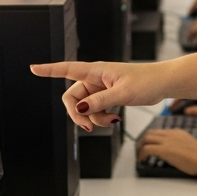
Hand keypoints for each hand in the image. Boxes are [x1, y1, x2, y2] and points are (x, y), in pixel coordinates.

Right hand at [31, 61, 166, 131]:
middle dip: (78, 114)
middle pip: (73, 97)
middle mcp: (95, 79)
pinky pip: (95, 110)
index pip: (67, 69)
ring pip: (85, 107)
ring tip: (111, 120)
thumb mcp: (122, 93)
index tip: (34, 68)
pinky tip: (113, 119)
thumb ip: (99, 101)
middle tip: (88, 126)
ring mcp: (101, 88)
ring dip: (94, 118)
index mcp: (96, 71)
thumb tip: (79, 108)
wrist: (162, 84)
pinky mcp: (107, 96)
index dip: (49, 70)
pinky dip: (101, 117)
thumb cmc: (146, 81)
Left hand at [138, 129, 196, 174]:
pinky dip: (142, 154)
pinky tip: (142, 160)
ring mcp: (166, 141)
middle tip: (142, 151)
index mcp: (177, 132)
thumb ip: (180, 144)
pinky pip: (147, 149)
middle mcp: (170, 134)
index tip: (150, 146)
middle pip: (150, 133)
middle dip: (144, 142)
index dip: (152, 139)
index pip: (160, 132)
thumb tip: (175, 152)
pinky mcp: (163, 149)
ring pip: (146, 139)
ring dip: (141, 147)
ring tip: (141, 156)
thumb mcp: (189, 144)